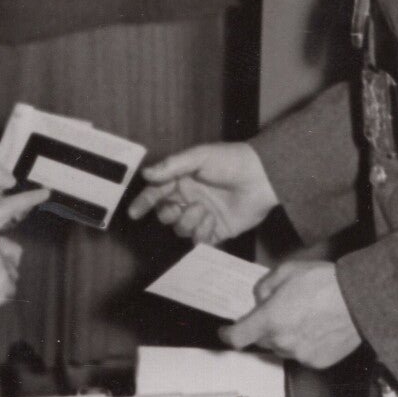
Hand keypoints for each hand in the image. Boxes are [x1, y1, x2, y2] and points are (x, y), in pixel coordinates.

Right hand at [0, 186, 45, 333]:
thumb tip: (6, 247)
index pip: (4, 208)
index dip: (26, 199)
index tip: (45, 192)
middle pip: (13, 249)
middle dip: (4, 262)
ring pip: (12, 270)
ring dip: (1, 280)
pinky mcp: (4, 282)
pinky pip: (11, 287)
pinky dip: (1, 294)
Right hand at [129, 140, 276, 241]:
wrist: (263, 177)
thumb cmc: (232, 160)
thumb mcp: (200, 156)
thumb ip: (172, 166)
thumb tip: (146, 174)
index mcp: (182, 180)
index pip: (156, 193)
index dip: (144, 203)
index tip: (135, 212)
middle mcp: (190, 198)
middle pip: (165, 215)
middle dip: (167, 214)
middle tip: (177, 207)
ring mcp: (203, 215)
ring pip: (181, 229)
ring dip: (188, 222)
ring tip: (204, 210)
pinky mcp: (217, 230)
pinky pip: (200, 240)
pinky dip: (202, 233)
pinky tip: (212, 221)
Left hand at [225, 259, 361, 368]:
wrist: (361, 300)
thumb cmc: (325, 282)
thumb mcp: (287, 272)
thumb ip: (264, 287)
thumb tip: (259, 300)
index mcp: (270, 320)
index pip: (237, 337)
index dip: (228, 334)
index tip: (226, 331)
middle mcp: (282, 341)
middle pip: (261, 340)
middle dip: (263, 328)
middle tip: (278, 312)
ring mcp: (300, 355)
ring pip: (281, 348)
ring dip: (283, 337)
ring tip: (302, 318)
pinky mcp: (317, 362)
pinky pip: (301, 355)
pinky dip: (302, 345)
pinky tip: (316, 329)